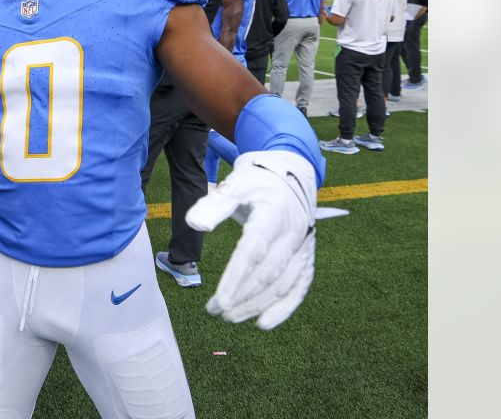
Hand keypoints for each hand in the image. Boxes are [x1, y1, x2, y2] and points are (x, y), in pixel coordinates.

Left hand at [186, 150, 316, 330]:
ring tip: (228, 317)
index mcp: (273, 215)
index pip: (252, 251)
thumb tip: (195, 224)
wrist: (292, 176)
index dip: (236, 277)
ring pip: (281, 285)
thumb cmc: (258, 182)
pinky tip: (263, 323)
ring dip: (256, 305)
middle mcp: (291, 235)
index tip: (219, 300)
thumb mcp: (235, 184)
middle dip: (241, 296)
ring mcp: (302, 249)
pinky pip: (299, 287)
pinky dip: (284, 308)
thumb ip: (214, 204)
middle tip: (215, 311)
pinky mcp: (306, 258)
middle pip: (266, 274)